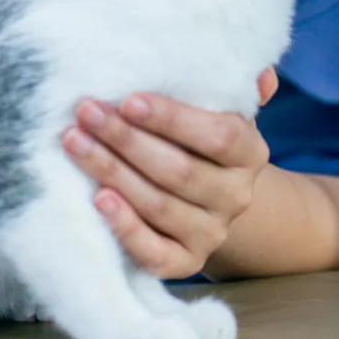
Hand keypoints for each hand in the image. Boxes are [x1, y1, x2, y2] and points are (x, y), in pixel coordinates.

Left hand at [62, 69, 279, 278]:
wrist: (209, 201)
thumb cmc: (200, 143)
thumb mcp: (220, 111)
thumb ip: (234, 89)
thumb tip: (262, 75)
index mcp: (249, 153)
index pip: (217, 135)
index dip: (172, 119)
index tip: (128, 100)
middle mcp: (236, 196)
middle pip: (180, 171)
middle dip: (127, 140)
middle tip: (87, 113)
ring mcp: (211, 233)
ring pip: (159, 205)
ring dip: (112, 172)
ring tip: (75, 143)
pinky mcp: (185, 263)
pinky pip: (153, 252)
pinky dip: (124, 227)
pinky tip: (98, 199)